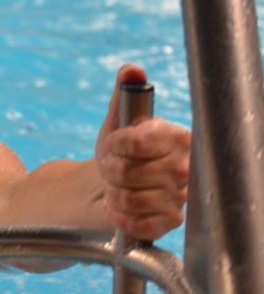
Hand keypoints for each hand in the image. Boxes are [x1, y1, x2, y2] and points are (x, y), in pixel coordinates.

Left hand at [95, 64, 190, 239]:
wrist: (118, 181)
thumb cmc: (121, 147)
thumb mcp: (118, 118)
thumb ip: (124, 92)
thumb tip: (131, 70)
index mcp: (176, 137)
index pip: (135, 142)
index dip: (114, 144)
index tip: (113, 143)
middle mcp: (184, 167)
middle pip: (127, 173)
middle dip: (108, 170)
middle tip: (111, 167)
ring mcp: (180, 196)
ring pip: (129, 199)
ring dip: (112, 193)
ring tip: (116, 185)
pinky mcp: (171, 221)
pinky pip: (137, 223)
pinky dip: (119, 215)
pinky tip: (119, 206)